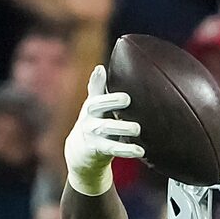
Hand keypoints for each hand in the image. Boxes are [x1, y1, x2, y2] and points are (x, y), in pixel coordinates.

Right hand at [63, 64, 142, 190]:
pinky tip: (140, 151)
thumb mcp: (94, 105)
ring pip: (107, 129)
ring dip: (122, 128)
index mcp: (92, 106)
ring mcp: (92, 135)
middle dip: (111, 102)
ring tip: (137, 128)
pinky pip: (113, 149)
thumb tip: (100, 67)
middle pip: (97, 107)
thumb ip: (98, 88)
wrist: (79, 152)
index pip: (95, 93)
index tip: (105, 75)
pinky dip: (127, 150)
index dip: (98, 83)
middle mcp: (89, 118)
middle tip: (127, 99)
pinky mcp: (98, 150)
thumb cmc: (93, 122)